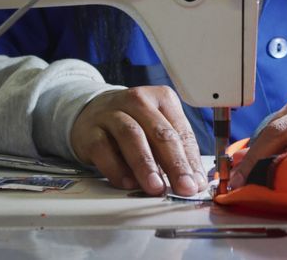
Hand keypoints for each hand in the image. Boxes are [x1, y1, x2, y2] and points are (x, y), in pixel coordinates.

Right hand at [70, 86, 207, 195]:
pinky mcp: (91, 131)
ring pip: (132, 136)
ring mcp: (112, 114)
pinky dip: (116, 168)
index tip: (196, 183)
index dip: (191, 160)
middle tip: (184, 187)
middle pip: (160, 132)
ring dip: (146, 164)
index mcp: (162, 98)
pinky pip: (103, 149)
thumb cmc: (133, 123)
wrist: (92, 112)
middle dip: (175, 163)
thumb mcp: (158, 130)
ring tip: (156, 187)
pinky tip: (127, 183)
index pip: (181, 131)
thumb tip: (194, 182)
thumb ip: (176, 153)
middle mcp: (137, 102)